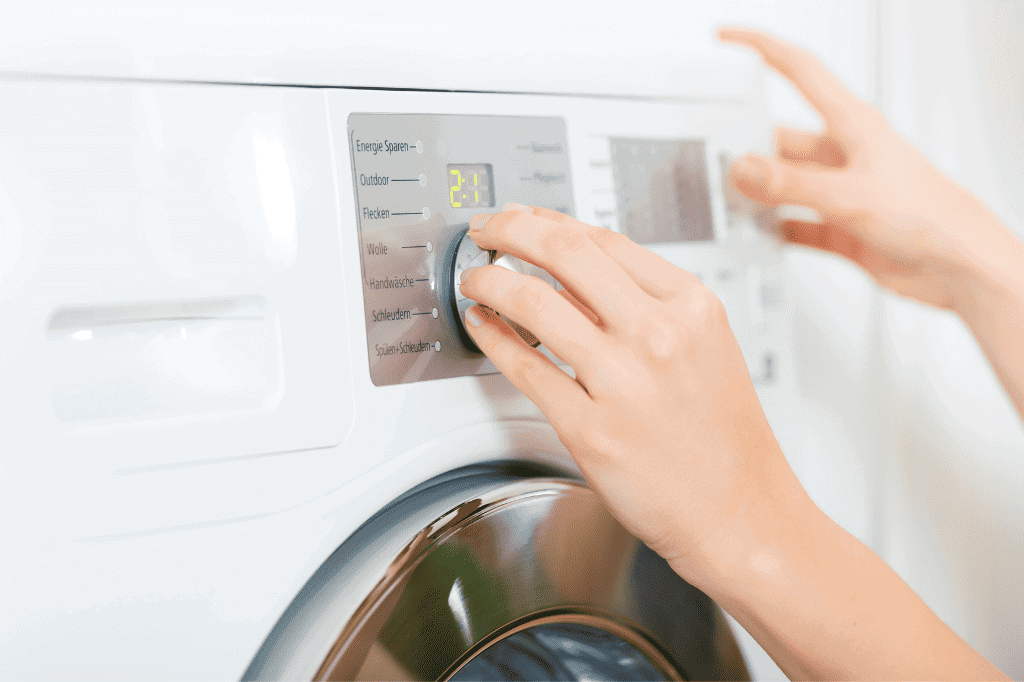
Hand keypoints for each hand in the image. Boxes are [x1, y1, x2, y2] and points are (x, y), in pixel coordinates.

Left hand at [458, 204, 810, 578]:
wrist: (742, 513)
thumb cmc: (725, 437)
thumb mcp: (705, 347)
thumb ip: (645, 304)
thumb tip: (571, 275)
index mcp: (691, 306)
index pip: (603, 240)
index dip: (549, 221)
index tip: (524, 219)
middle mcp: (658, 335)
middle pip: (564, 253)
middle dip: (510, 230)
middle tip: (487, 231)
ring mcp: (622, 382)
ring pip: (533, 303)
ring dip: (489, 281)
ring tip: (476, 280)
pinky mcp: (590, 430)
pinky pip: (523, 368)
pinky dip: (493, 338)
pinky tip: (484, 326)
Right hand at [719, 28, 1021, 315]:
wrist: (960, 266)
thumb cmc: (930, 216)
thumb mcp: (849, 194)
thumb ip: (791, 184)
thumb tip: (745, 170)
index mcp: (852, 125)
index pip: (800, 71)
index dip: (763, 49)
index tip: (729, 39)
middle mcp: (845, 153)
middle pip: (783, 138)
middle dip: (749, 145)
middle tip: (716, 154)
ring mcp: (843, 190)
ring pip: (786, 182)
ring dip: (761, 192)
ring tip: (732, 199)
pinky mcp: (842, 226)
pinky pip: (797, 222)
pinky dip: (777, 228)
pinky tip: (761, 234)